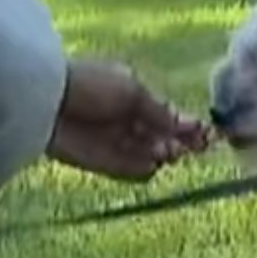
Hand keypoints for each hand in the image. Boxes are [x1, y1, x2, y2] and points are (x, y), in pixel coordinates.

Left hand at [46, 57, 213, 180]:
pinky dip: (144, 169)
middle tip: (189, 146)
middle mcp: (129, 121)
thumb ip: (161, 112)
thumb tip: (193, 126)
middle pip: (164, 138)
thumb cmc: (92, 85)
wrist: (46, 101)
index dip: (189, 126)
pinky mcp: (103, 164)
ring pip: (151, 156)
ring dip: (162, 155)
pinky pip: (132, 172)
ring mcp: (117, 144)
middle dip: (179, 142)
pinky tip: (152, 163)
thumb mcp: (133, 92)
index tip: (209, 135)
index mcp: (136, 96)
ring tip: (164, 150)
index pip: (170, 116)